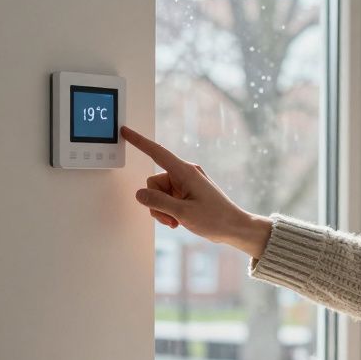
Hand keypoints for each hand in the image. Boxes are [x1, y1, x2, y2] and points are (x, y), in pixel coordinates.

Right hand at [121, 126, 268, 255]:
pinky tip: (179, 220)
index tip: (126, 131)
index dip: (139, 142)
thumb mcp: (183, 213)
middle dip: (156, 203)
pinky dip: (169, 210)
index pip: (157, 152)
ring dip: (163, 209)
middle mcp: (185, 174)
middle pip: (154, 182)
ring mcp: (186, 183)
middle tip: (170, 218)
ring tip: (177, 221)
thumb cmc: (216, 219)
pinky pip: (167, 198)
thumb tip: (139, 194)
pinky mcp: (187, 192)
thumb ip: (158, 202)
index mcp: (185, 172)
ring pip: (159, 193)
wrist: (235, 228)